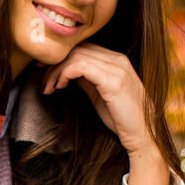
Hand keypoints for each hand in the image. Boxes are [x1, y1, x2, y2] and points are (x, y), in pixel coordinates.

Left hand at [40, 44, 156, 159]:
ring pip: (76, 56)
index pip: (83, 48)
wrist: (142, 135)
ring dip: (56, 71)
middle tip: (42, 80)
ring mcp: (117, 68)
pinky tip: (59, 87)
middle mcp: (117, 59)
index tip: (44, 71)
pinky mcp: (113, 81)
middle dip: (54, 63)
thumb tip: (67, 73)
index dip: (61, 58)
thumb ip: (87, 80)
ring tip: (48, 88)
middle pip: (78, 49)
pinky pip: (81, 66)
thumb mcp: (100, 95)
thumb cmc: (121, 118)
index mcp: (116, 60)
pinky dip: (64, 74)